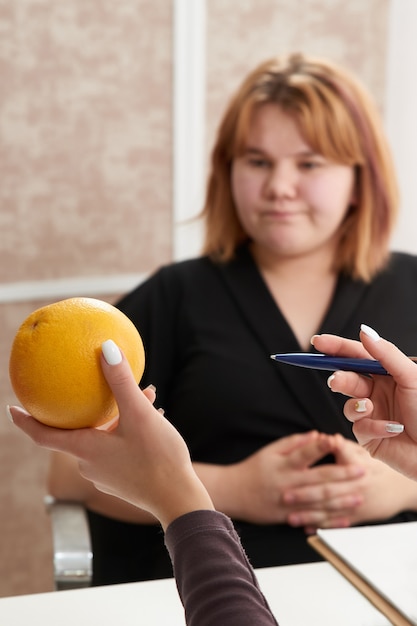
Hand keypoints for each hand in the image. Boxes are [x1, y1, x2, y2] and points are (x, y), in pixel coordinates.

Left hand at [9, 340, 213, 529]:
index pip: (43, 436)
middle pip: (80, 431)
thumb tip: (106, 348)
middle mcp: (90, 465)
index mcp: (86, 450)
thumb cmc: (157, 458)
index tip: (11, 408)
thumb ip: (121, 382)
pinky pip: (119, 447)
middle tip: (98, 388)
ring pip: (104, 437)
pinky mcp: (124, 479)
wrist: (179, 499)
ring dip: (120, 416)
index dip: (25, 422)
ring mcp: (107, 475)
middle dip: (92, 408)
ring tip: (145, 396)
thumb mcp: (139, 415)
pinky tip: (154, 416)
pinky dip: (129, 429)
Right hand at [216, 431, 363, 524]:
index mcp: (284, 464)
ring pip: (319, 502)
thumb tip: (316, 435)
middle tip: (362, 471)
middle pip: (319, 478)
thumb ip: (294, 442)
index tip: (337, 441)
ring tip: (358, 496)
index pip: (306, 453)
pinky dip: (329, 520)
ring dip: (341, 500)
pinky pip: (312, 519)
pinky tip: (343, 519)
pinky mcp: (288, 517)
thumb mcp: (270, 451)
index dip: (322, 447)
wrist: (233, 493)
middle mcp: (288, 482)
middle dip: (342, 475)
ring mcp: (289, 502)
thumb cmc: (253, 468)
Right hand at [312, 326, 416, 480]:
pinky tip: (392, 428)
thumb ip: (386, 354)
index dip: (337, 348)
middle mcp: (378, 393)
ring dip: (356, 406)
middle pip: (348, 379)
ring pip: (349, 405)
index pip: (357, 356)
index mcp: (388, 374)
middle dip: (339, 379)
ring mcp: (372, 414)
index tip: (318, 342)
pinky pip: (359, 428)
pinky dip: (374, 426)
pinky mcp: (370, 437)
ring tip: (369, 408)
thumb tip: (365, 332)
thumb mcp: (411, 377)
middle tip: (335, 381)